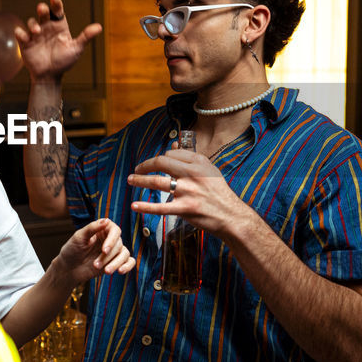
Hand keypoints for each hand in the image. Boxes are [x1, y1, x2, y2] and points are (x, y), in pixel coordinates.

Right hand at [13, 0, 101, 82]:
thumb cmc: (64, 61)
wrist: (50, 76)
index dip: (56, 3)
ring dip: (33, 24)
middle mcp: (47, 27)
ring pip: (32, 22)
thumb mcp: (76, 49)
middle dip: (42, 9)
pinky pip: (21, 34)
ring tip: (37, 31)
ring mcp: (35, 34)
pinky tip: (25, 36)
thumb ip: (86, 37)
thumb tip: (99, 27)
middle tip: (42, 8)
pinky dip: (21, 33)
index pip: (57, 11)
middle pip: (43, 14)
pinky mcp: (25, 42)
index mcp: (59, 26)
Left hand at [57, 218, 135, 286]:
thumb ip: (92, 228)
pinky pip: (129, 262)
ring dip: (115, 263)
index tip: (104, 250)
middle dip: (108, 257)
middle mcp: (110, 239)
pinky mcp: (116, 262)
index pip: (114, 230)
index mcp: (102, 229)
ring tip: (105, 272)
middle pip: (119, 244)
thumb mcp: (79, 237)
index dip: (112, 240)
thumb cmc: (72, 250)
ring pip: (124, 254)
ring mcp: (113, 251)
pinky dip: (128, 266)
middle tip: (95, 265)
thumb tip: (106, 220)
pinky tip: (120, 271)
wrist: (68, 269)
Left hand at [128, 149, 253, 237]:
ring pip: (157, 182)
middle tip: (137, 169)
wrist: (231, 215)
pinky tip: (135, 205)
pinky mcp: (185, 208)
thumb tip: (174, 146)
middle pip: (161, 163)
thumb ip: (191, 158)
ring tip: (131, 180)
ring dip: (140, 181)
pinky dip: (146, 207)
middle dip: (145, 165)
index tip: (154, 163)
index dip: (159, 158)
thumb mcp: (209, 170)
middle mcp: (193, 174)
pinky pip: (161, 207)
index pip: (171, 154)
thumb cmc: (219, 193)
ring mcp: (188, 191)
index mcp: (199, 162)